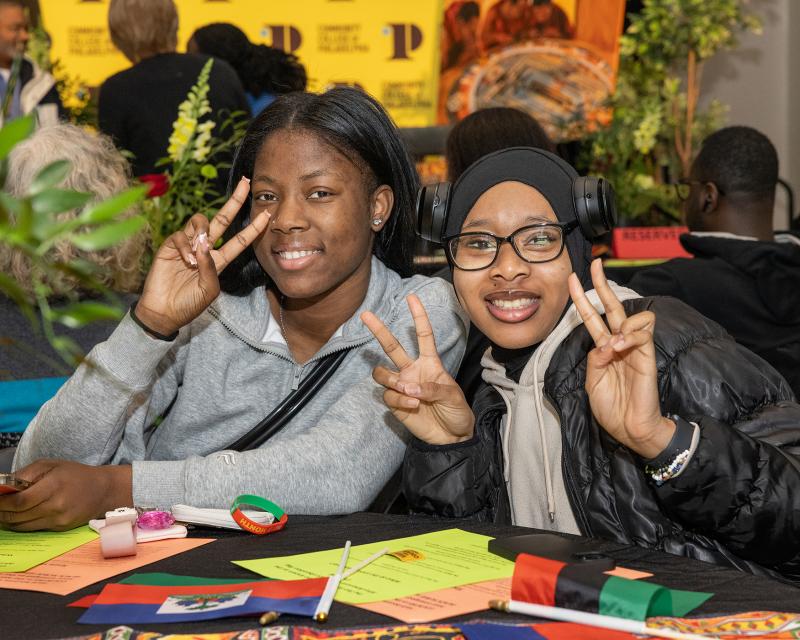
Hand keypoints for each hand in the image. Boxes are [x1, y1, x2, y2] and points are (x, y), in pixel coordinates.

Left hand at [0, 460, 132, 530]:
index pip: (19, 501)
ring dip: (7, 520)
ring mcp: (58, 520)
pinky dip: (21, 524)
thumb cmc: (75, 474)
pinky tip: (17, 517)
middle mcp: (56, 506)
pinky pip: (33, 529)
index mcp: (54, 486)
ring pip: (22, 525)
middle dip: (0, 513)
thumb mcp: (50, 465)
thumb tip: (2, 487)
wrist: (103, 490)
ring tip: (2, 513)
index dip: (1, 503)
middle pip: (18, 515)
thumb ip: (25, 475)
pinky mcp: (60, 529)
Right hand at [135, 177, 270, 335]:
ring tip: (197, 255)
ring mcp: (188, 245)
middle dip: (235, 202)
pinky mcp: (170, 245)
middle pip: (222, 219)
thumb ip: (211, 267)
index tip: (267, 215)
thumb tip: (204, 243)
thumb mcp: (209, 289)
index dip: (253, 228)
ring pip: (200, 222)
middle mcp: (205, 248)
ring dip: (202, 232)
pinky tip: (186, 260)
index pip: (240, 240)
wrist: (164, 312)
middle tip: (246, 183)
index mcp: (219, 260)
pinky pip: (181, 235)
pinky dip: (186, 246)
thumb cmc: (189, 304)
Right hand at [361, 294, 473, 445]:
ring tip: (407, 391)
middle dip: (378, 330)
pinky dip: (399, 400)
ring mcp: (402, 386)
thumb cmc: (456, 411)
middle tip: (365, 315)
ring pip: (382, 373)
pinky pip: (388, 395)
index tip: (411, 298)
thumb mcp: (452, 395)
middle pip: (392, 346)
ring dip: (391, 380)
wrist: (452, 437)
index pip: (423, 335)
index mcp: (430, 362)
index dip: (418, 316)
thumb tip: (408, 387)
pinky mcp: (395, 403)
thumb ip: (432, 387)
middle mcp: (412, 370)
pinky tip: (412, 406)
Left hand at [568, 259, 675, 458]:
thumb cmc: (611, 407)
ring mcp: (635, 348)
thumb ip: (594, 358)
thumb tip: (604, 343)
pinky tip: (621, 349)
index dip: (583, 298)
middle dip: (603, 284)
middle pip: (614, 306)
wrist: (630, 428)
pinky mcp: (648, 355)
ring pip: (636, 315)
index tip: (572, 279)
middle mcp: (619, 343)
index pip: (594, 317)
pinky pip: (643, 332)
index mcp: (604, 349)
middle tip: (595, 264)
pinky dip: (630, 337)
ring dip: (621, 324)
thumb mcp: (592, 381)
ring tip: (613, 345)